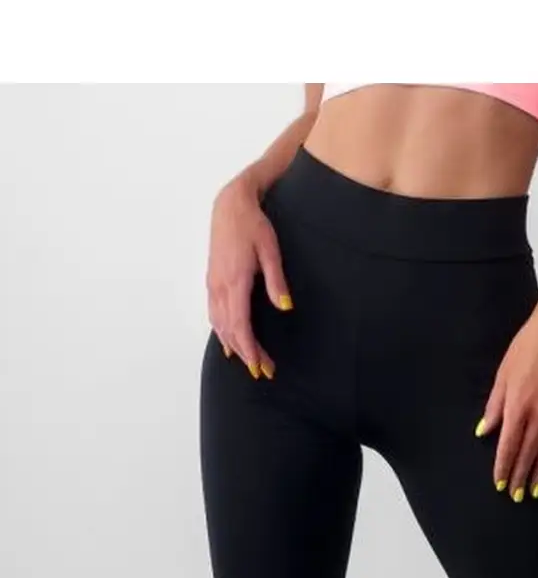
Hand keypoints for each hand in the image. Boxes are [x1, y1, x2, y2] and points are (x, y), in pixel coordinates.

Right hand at [206, 172, 292, 378]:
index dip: (249, 349)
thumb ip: (276, 281)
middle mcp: (220, 286)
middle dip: (246, 354)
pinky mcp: (213, 280)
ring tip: (250, 362)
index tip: (260, 367)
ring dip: (234, 346)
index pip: (240, 325)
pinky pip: (214, 314)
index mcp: (235, 281)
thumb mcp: (270, 250)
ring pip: (220, 324)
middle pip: (230, 330)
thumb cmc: (254, 225)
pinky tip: (228, 342)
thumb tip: (285, 306)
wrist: (230, 205)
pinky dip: (222, 332)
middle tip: (263, 372)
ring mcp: (213, 284)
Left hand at [476, 292, 537, 500]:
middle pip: (528, 453)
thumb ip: (494, 406)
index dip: (503, 467)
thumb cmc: (527, 348)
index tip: (500, 483)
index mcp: (518, 406)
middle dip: (521, 476)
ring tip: (535, 489)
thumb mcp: (502, 375)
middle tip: (517, 496)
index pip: (508, 446)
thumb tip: (485, 430)